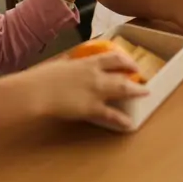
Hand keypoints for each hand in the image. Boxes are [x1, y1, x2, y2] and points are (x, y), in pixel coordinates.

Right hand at [31, 52, 148, 129]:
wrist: (38, 91)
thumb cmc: (44, 76)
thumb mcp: (59, 63)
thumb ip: (69, 62)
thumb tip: (70, 59)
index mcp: (87, 63)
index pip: (112, 58)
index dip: (125, 60)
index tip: (131, 63)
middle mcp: (96, 75)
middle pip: (122, 74)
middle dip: (135, 76)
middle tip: (143, 79)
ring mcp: (96, 92)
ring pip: (122, 90)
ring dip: (135, 92)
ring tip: (145, 93)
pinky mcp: (92, 108)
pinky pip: (111, 115)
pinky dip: (121, 119)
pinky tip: (129, 124)